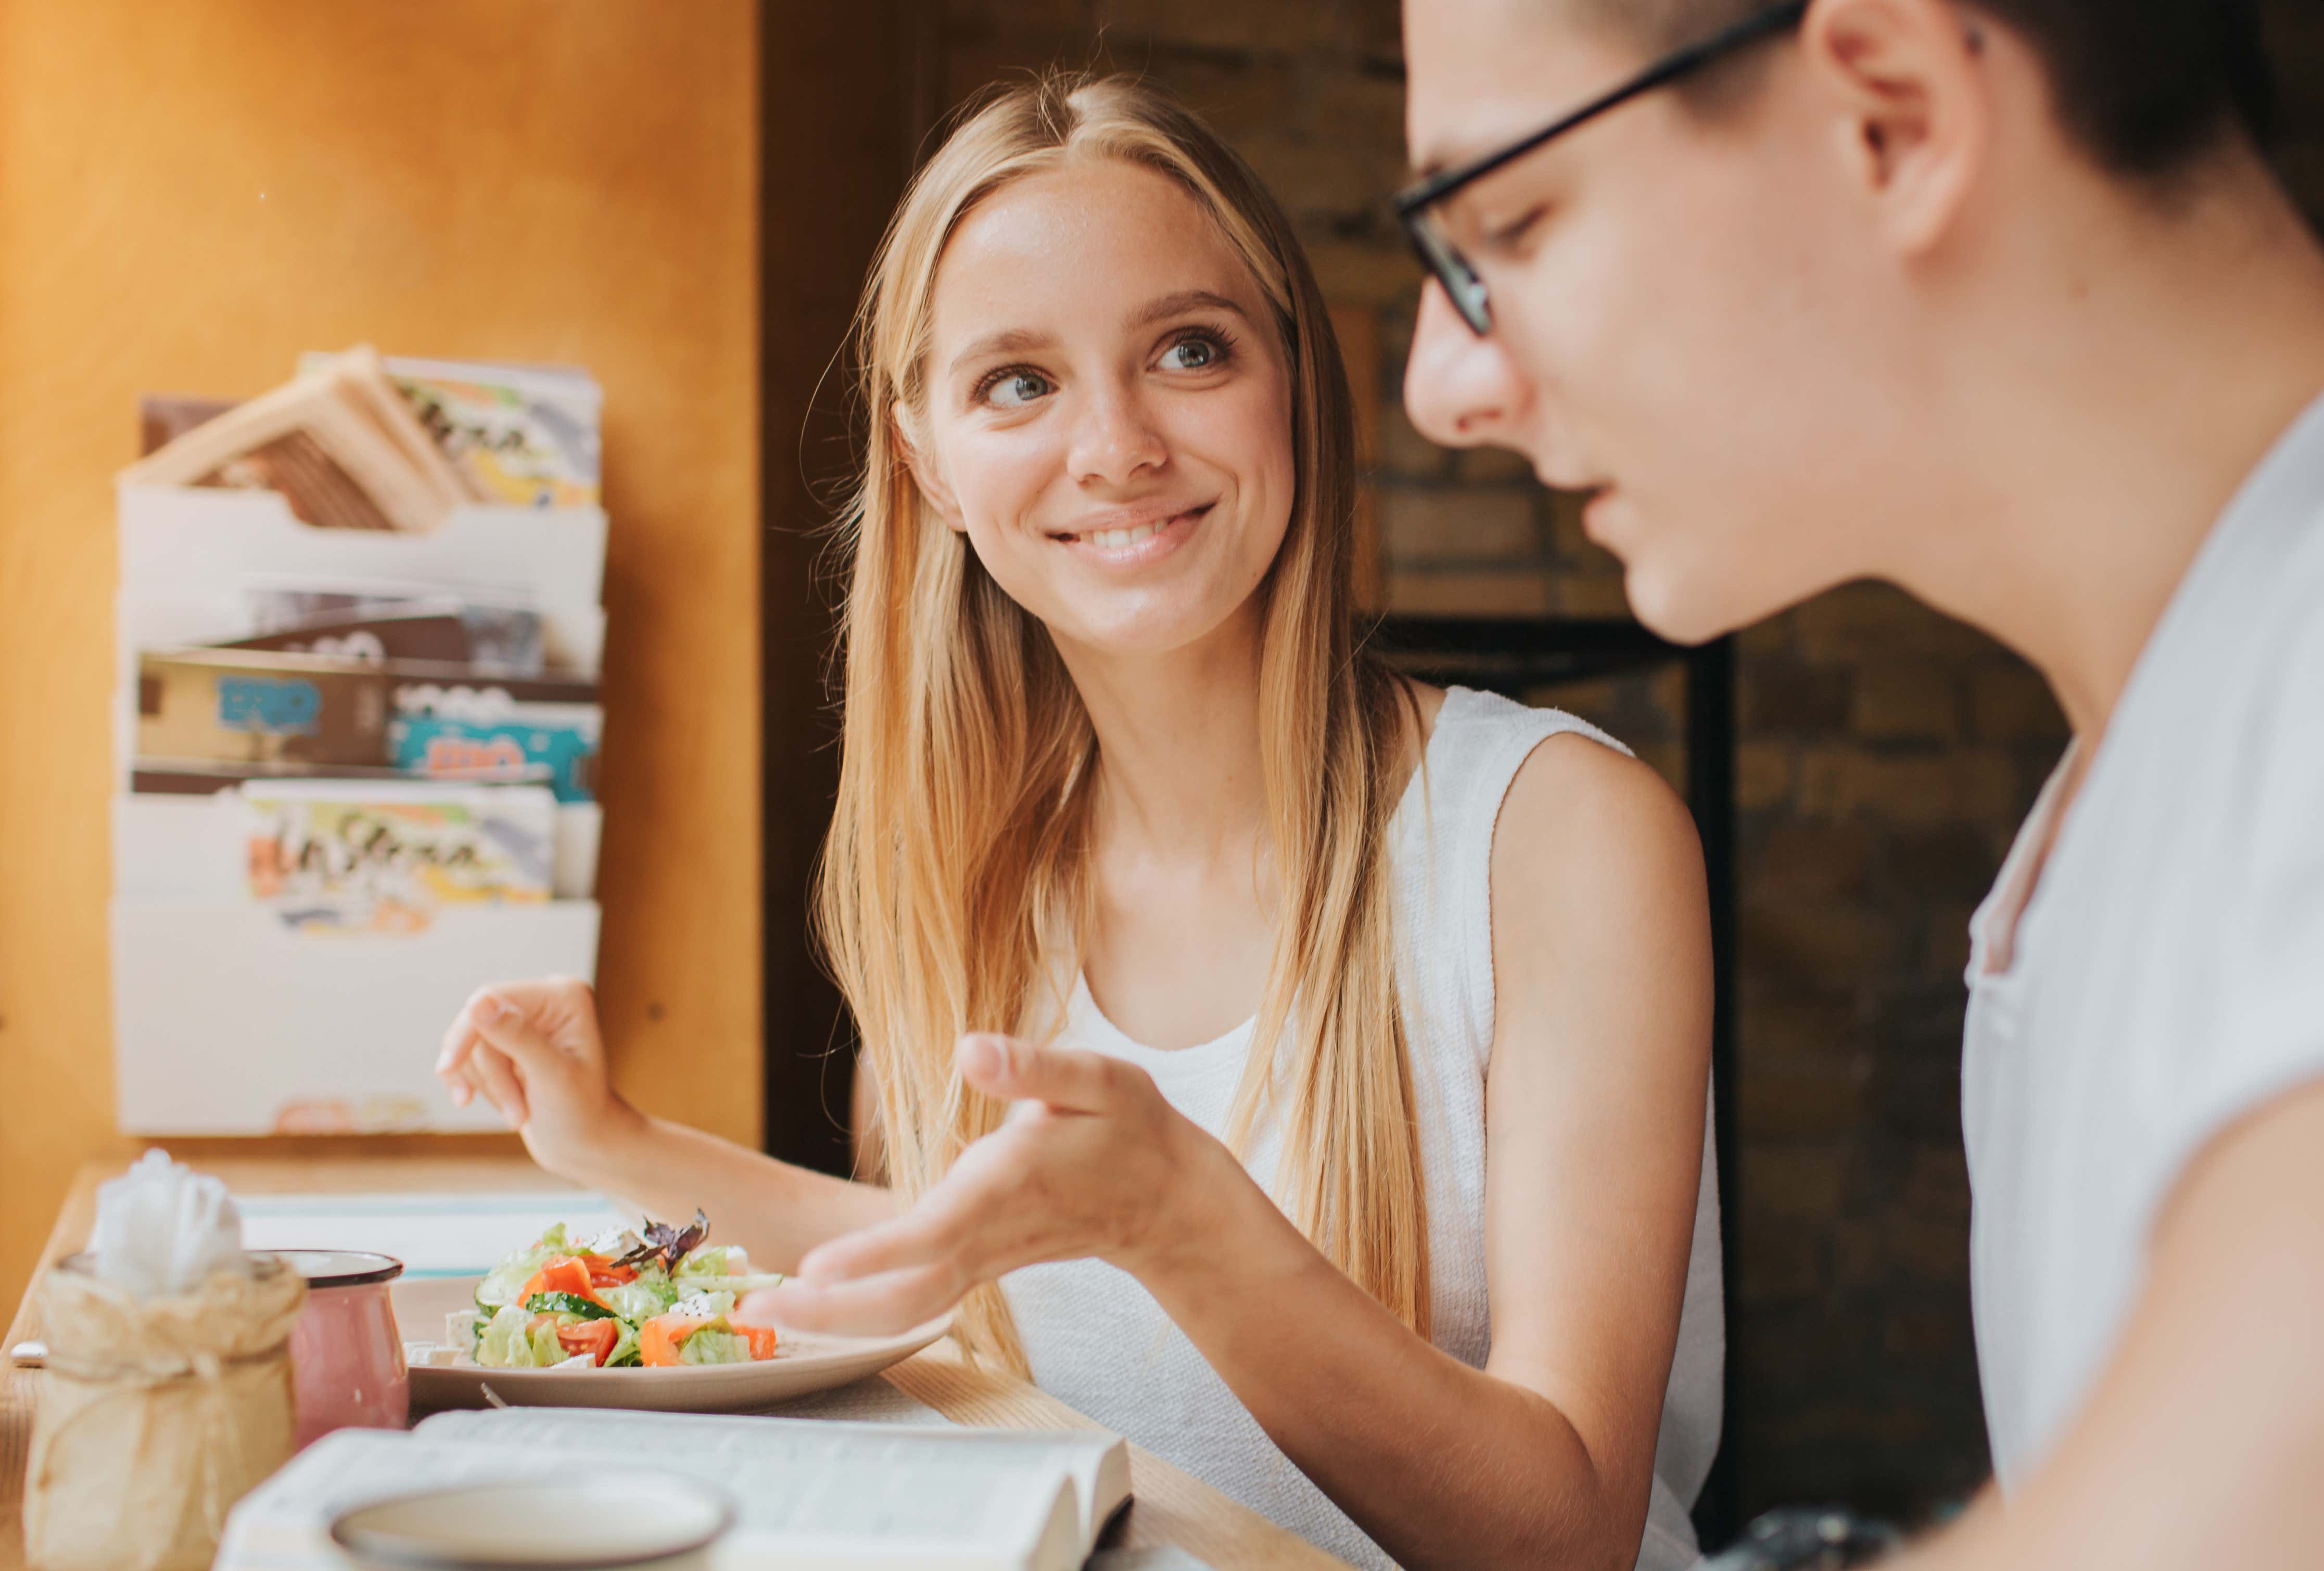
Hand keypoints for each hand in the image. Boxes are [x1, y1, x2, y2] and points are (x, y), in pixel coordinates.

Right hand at [435, 976, 643, 1180]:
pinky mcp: (507, 1042)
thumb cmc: (580, 1114)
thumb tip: (478, 1002)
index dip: (467, 1033)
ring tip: (518, 1114)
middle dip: (490, 1074)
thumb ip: (518, 1037)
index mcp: (564, 996)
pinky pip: (466, 1055)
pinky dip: (472, 1082)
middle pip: (478, 1023)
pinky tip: (477, 1101)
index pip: (493, 997)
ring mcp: (524, 1020)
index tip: (448, 1069)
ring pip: (469, 1043)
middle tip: (516, 1116)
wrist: (583, 1145)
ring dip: (488, 1085)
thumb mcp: (553, 1077)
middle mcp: (545, 999)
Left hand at [740, 1032, 1224, 1335]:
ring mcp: (982, 1258)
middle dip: (829, 1312)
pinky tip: (814, 1299)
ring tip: (762, 1310)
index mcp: (1008, 1189)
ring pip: (905, 1309)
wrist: (1164, 1198)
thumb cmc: (1127, 1129)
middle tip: (755, 1311)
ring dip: (835, 1319)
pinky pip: (914, 1301)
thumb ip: (1033, 1067)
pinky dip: (861, 1309)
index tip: (815, 1267)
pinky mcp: (977, 1263)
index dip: (872, 1254)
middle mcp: (988, 1235)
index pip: (932, 1234)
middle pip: (904, 1297)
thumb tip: (969, 1048)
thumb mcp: (1098, 1080)